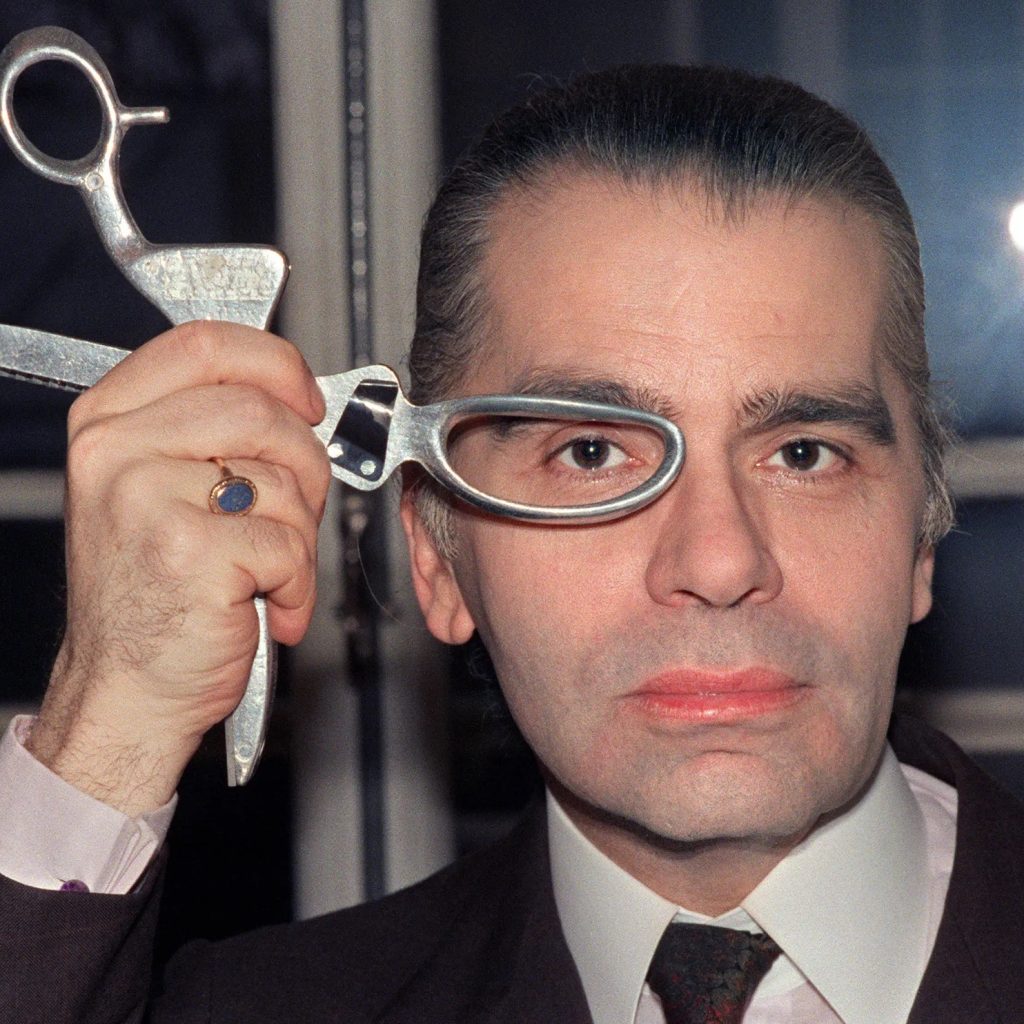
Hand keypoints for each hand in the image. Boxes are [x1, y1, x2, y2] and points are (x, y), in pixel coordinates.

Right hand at [26, 321, 330, 815]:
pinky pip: (289, 543)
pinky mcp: (189, 553)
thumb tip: (295, 402)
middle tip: (296, 512)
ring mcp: (148, 500)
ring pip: (285, 480)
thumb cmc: (153, 593)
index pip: (207, 344)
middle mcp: (117, 452)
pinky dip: (299, 583)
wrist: (124, 688)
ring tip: (272, 569)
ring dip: (303, 535)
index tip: (306, 401)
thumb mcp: (156, 489)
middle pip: (262, 411)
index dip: (276, 365)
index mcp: (110, 421)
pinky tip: (271, 603)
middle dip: (306, 466)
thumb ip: (210, 432)